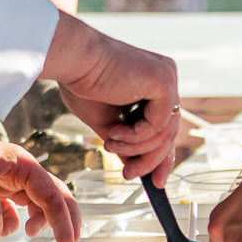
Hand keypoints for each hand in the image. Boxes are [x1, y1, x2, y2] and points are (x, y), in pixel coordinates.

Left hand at [0, 108, 77, 241]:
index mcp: (19, 162)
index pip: (50, 191)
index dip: (62, 216)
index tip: (66, 240)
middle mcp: (16, 174)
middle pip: (52, 197)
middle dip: (63, 219)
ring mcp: (2, 187)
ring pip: (34, 207)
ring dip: (39, 222)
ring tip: (30, 233)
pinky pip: (10, 216)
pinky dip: (10, 226)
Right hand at [41, 14, 179, 182]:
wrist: (72, 60)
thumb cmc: (82, 84)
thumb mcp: (108, 123)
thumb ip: (125, 142)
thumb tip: (135, 167)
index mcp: (154, 84)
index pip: (166, 126)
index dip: (162, 157)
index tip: (156, 181)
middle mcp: (166, 78)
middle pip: (169, 132)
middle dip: (149, 160)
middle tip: (128, 175)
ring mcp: (167, 78)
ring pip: (164, 133)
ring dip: (135, 148)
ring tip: (110, 146)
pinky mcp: (163, 81)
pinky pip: (158, 125)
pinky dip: (136, 137)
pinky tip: (114, 133)